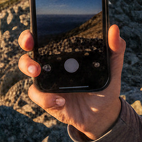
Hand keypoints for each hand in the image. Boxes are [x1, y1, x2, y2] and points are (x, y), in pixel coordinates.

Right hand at [17, 25, 125, 140]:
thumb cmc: (104, 86)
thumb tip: (115, 28)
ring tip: (38, 72)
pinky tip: (60, 100)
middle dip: (26, 41)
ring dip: (29, 66)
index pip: (48, 33)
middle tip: (30, 44)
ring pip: (28, 67)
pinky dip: (46, 97)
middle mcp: (52, 62)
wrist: (100, 113)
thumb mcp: (112, 68)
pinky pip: (37, 94)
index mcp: (66, 50)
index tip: (37, 28)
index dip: (38, 28)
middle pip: (31, 46)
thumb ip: (115, 49)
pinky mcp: (45, 97)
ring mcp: (46, 79)